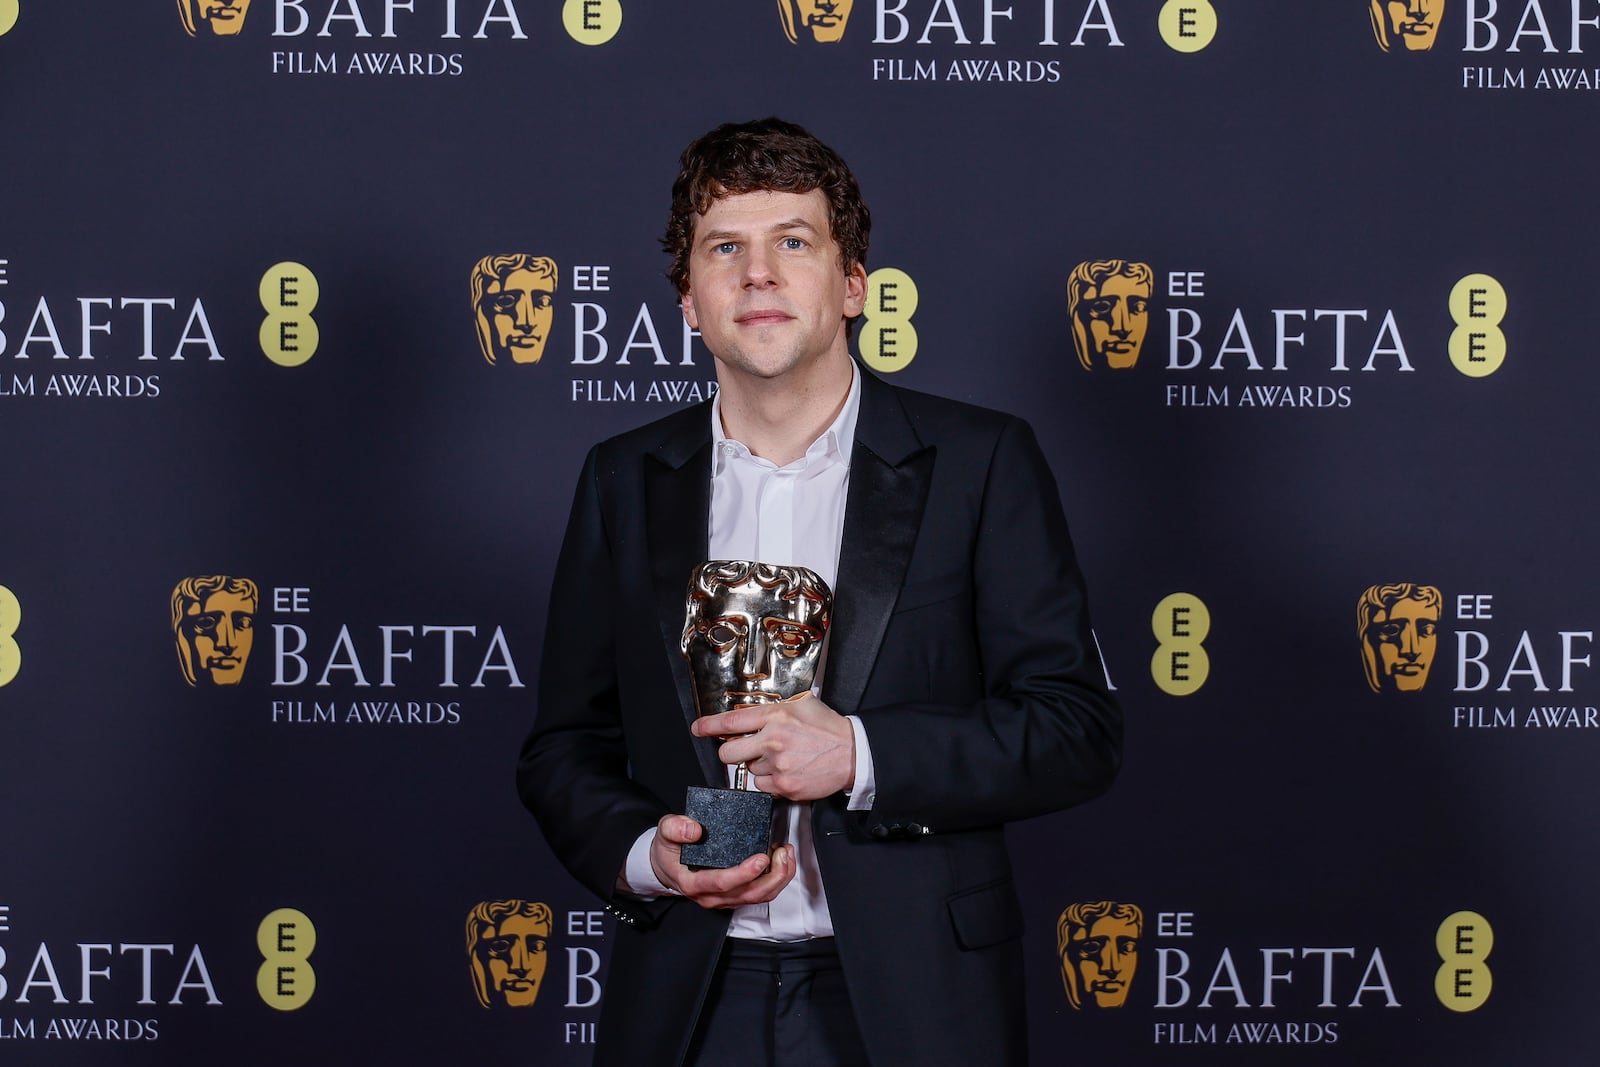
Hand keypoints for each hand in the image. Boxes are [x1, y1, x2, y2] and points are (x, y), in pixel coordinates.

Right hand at [648, 814, 795, 909]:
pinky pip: (760, 893)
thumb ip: (675, 828)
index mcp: (693, 883)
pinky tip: (781, 861)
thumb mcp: (665, 832)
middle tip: (782, 853)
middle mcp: (711, 896)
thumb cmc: (669, 850)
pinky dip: (776, 879)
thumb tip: (694, 830)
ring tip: (786, 854)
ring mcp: (724, 899)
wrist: (666, 865)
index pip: (721, 883)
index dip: (743, 874)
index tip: (760, 859)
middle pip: (748, 894)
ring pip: (758, 896)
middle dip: (771, 876)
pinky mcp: (735, 895)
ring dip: (778, 878)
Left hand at [693, 693, 854, 800]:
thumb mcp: (802, 705)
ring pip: (749, 771)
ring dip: (760, 766)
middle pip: (729, 753)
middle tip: (745, 750)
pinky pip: (764, 786)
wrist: (853, 754)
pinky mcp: (785, 786)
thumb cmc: (829, 729)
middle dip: (732, 753)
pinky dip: (772, 781)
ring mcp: (778, 766)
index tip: (699, 729)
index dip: (709, 726)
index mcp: (776, 716)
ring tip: (783, 759)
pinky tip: (788, 771)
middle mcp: (773, 740)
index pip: (731, 721)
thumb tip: (751, 714)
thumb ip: (775, 709)